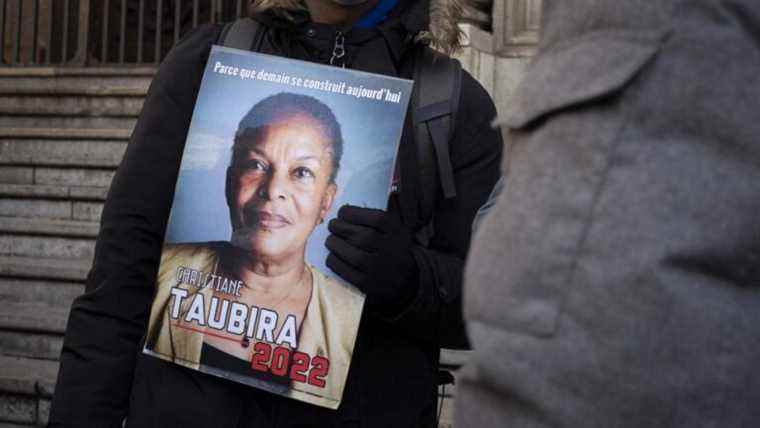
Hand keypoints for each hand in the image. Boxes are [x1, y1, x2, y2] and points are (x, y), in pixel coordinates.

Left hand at [326, 195, 417, 311]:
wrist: (407, 280)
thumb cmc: (395, 248)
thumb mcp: (397, 229)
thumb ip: (381, 216)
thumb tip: (354, 204)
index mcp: (397, 233)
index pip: (375, 218)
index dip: (354, 213)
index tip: (342, 212)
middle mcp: (390, 250)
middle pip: (360, 236)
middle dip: (340, 228)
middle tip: (332, 225)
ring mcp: (380, 269)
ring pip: (351, 254)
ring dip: (335, 244)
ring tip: (330, 240)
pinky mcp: (369, 285)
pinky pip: (346, 271)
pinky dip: (334, 261)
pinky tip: (332, 255)